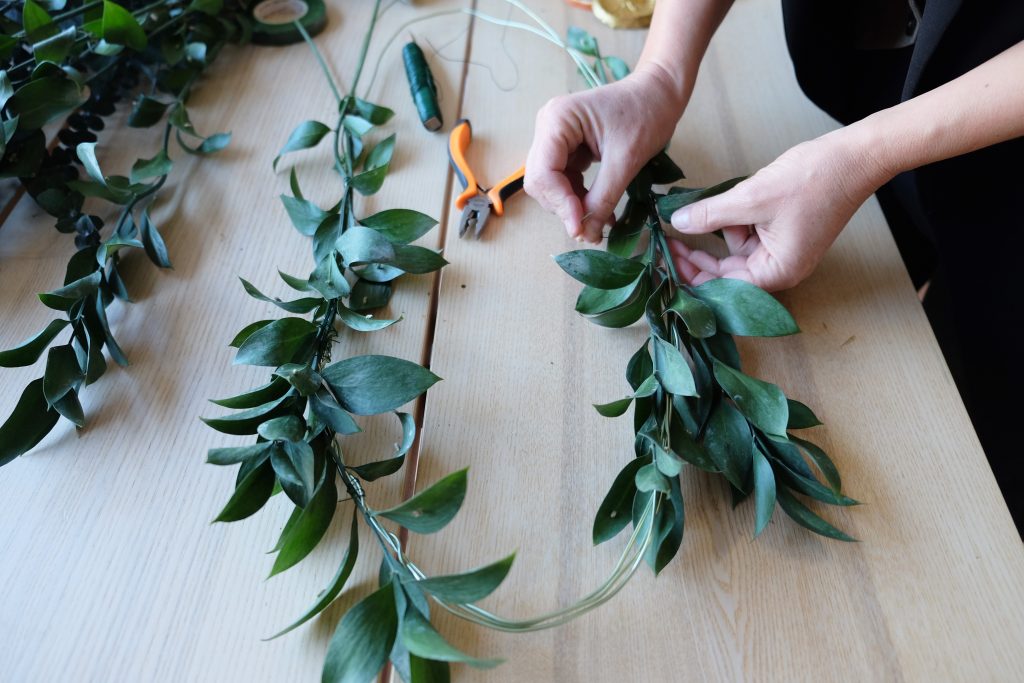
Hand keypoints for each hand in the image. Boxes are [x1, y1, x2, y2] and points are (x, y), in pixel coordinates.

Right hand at [525, 66, 686, 243]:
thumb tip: (585, 235)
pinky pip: (563, 180)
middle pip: (541, 182)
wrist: (659, 93)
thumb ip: (602, 199)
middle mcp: (548, 126)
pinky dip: (578, 198)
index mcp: (557, 120)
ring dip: (572, 206)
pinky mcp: (566, 147)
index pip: (543, 174)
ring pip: (550, 185)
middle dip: (564, 207)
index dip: (560, 205)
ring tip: (598, 222)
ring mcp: (555, 137)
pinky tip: (598, 210)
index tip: (582, 228)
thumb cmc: (646, 114)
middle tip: (590, 229)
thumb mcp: (626, 161)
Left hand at [667, 130, 890, 290]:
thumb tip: (677, 224)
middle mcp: (782, 268)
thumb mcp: (751, 198)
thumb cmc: (812, 180)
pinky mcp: (785, 232)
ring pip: (737, 249)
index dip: (693, 276)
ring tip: (710, 207)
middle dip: (700, 255)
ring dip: (720, 231)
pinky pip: (750, 234)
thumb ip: (710, 215)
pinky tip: (731, 201)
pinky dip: (736, 220)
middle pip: (728, 273)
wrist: (855, 156)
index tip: (668, 261)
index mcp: (778, 272)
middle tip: (670, 241)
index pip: (725, 288)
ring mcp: (785, 251)